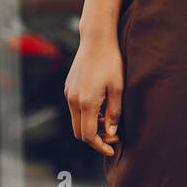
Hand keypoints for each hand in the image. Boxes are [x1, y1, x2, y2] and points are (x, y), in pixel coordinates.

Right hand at [64, 34, 123, 155]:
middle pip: (79, 132)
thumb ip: (114, 113)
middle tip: (113, 137)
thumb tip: (111, 133)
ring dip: (91, 126)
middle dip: (95, 139)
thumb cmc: (111, 62)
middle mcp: (73, 99)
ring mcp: (68, 93)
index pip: (88, 135)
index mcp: (86, 102)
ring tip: (109, 121)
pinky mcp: (68, 87)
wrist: (96, 39)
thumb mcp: (118, 88)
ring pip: (76, 121)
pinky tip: (101, 108)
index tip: (113, 148)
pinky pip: (74, 109)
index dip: (100, 145)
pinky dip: (86, 115)